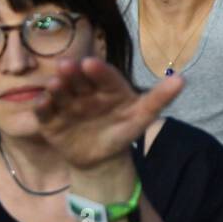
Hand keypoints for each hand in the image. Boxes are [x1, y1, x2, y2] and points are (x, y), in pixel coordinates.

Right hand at [35, 57, 182, 172]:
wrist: (102, 158)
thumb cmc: (124, 130)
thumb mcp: (143, 115)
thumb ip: (160, 97)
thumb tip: (181, 79)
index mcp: (109, 86)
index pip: (104, 75)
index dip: (98, 70)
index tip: (91, 63)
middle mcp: (86, 90)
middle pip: (78, 79)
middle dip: (72, 73)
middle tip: (66, 65)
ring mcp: (67, 104)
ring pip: (61, 92)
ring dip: (56, 88)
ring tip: (54, 84)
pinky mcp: (52, 120)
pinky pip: (45, 112)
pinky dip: (42, 107)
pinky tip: (41, 103)